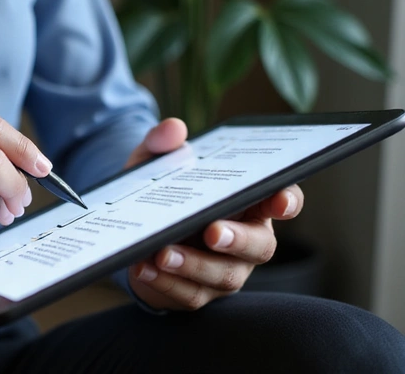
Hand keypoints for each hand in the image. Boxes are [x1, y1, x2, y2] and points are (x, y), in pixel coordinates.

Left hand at [125, 119, 303, 310]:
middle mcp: (246, 239)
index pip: (282, 199)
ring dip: (193, 265)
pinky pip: (189, 294)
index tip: (279, 201)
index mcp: (246, 202)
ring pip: (223, 275)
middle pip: (260, 245)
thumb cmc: (161, 195)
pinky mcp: (198, 293)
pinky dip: (165, 282)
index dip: (287, 201)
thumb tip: (173, 129)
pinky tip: (143, 267)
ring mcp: (226, 270)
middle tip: (211, 232)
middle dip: (237, 239)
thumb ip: (163, 145)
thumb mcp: (154, 165)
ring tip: (163, 253)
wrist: (137, 233)